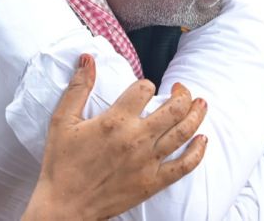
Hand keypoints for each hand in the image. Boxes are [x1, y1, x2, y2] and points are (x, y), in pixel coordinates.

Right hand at [24, 54, 207, 220]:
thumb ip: (78, 87)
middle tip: (181, 88)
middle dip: (182, 94)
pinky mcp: (152, 182)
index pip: (144, 89)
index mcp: (115, 121)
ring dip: (197, 115)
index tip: (143, 88)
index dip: (146, 84)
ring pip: (184, 132)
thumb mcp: (63, 120)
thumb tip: (87, 58)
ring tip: (201, 104)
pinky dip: (197, 151)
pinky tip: (202, 140)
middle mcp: (136, 139)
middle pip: (173, 108)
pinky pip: (184, 166)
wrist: (63, 206)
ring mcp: (147, 162)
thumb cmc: (61, 163)